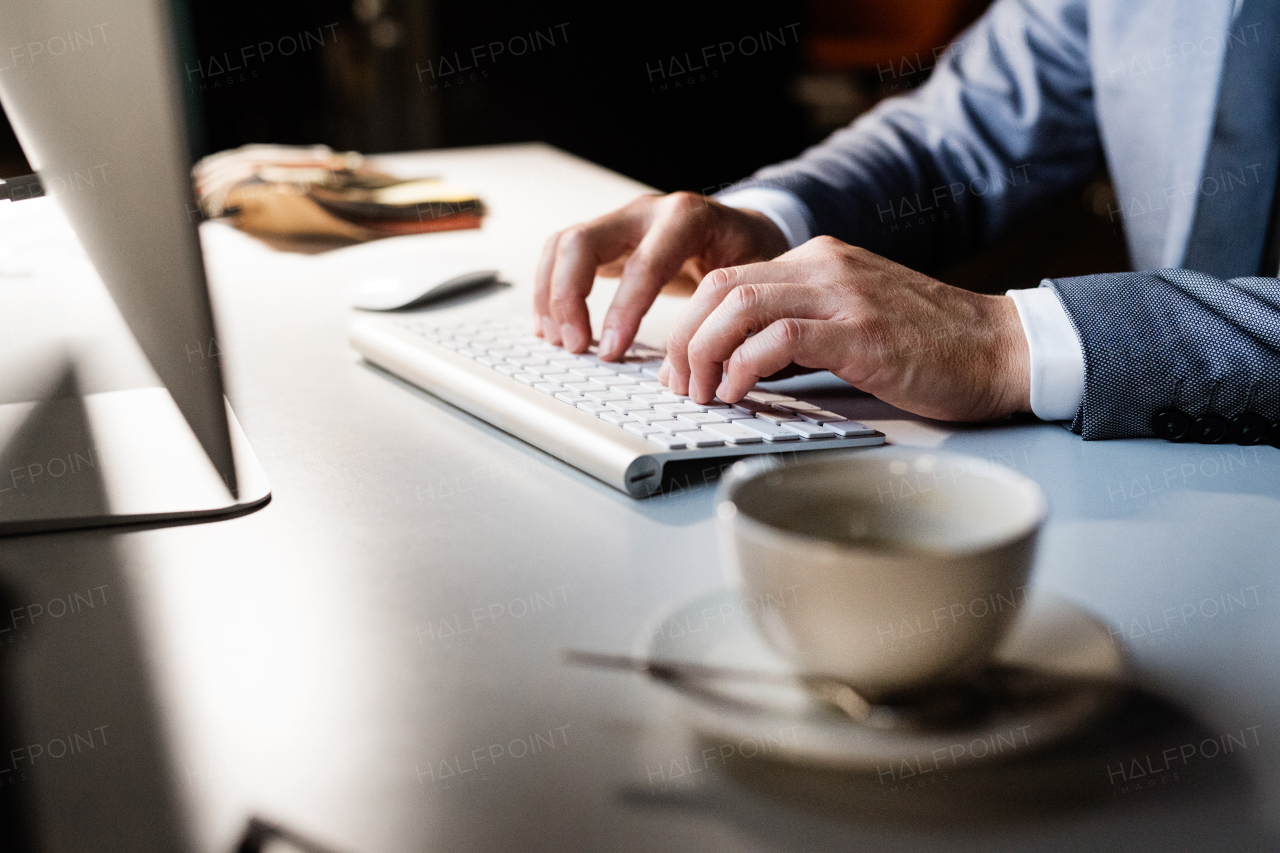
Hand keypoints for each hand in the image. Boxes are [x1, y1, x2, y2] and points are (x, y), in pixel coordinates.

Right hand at [534, 192, 789, 358]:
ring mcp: (621, 222)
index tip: (610, 351)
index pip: (642, 264)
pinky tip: (552, 325)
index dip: (621, 311)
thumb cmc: (749, 257)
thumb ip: (725, 315)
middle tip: (575, 346)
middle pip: (583, 242)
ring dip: (550, 295)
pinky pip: (561, 256)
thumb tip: (698, 365)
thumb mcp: (751, 281)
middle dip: (569, 298)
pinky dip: (549, 290)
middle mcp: (646, 213)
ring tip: (557, 340)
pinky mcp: (606, 239)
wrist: (745, 231)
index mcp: (686, 218)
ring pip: (562, 245)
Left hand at [659, 236, 1031, 421]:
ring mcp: (843, 294)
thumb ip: (797, 330)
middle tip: (678, 386)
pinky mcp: (862, 330)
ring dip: (704, 354)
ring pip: (739, 306)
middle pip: (719, 288)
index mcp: (818, 259)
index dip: (689, 326)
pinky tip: (738, 393)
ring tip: (701, 394)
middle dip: (683, 340)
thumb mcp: (850, 322)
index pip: (727, 279)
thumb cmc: (930, 347)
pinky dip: (746, 366)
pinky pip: (781, 337)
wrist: (1002, 348)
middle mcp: (824, 266)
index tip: (680, 370)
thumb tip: (736, 365)